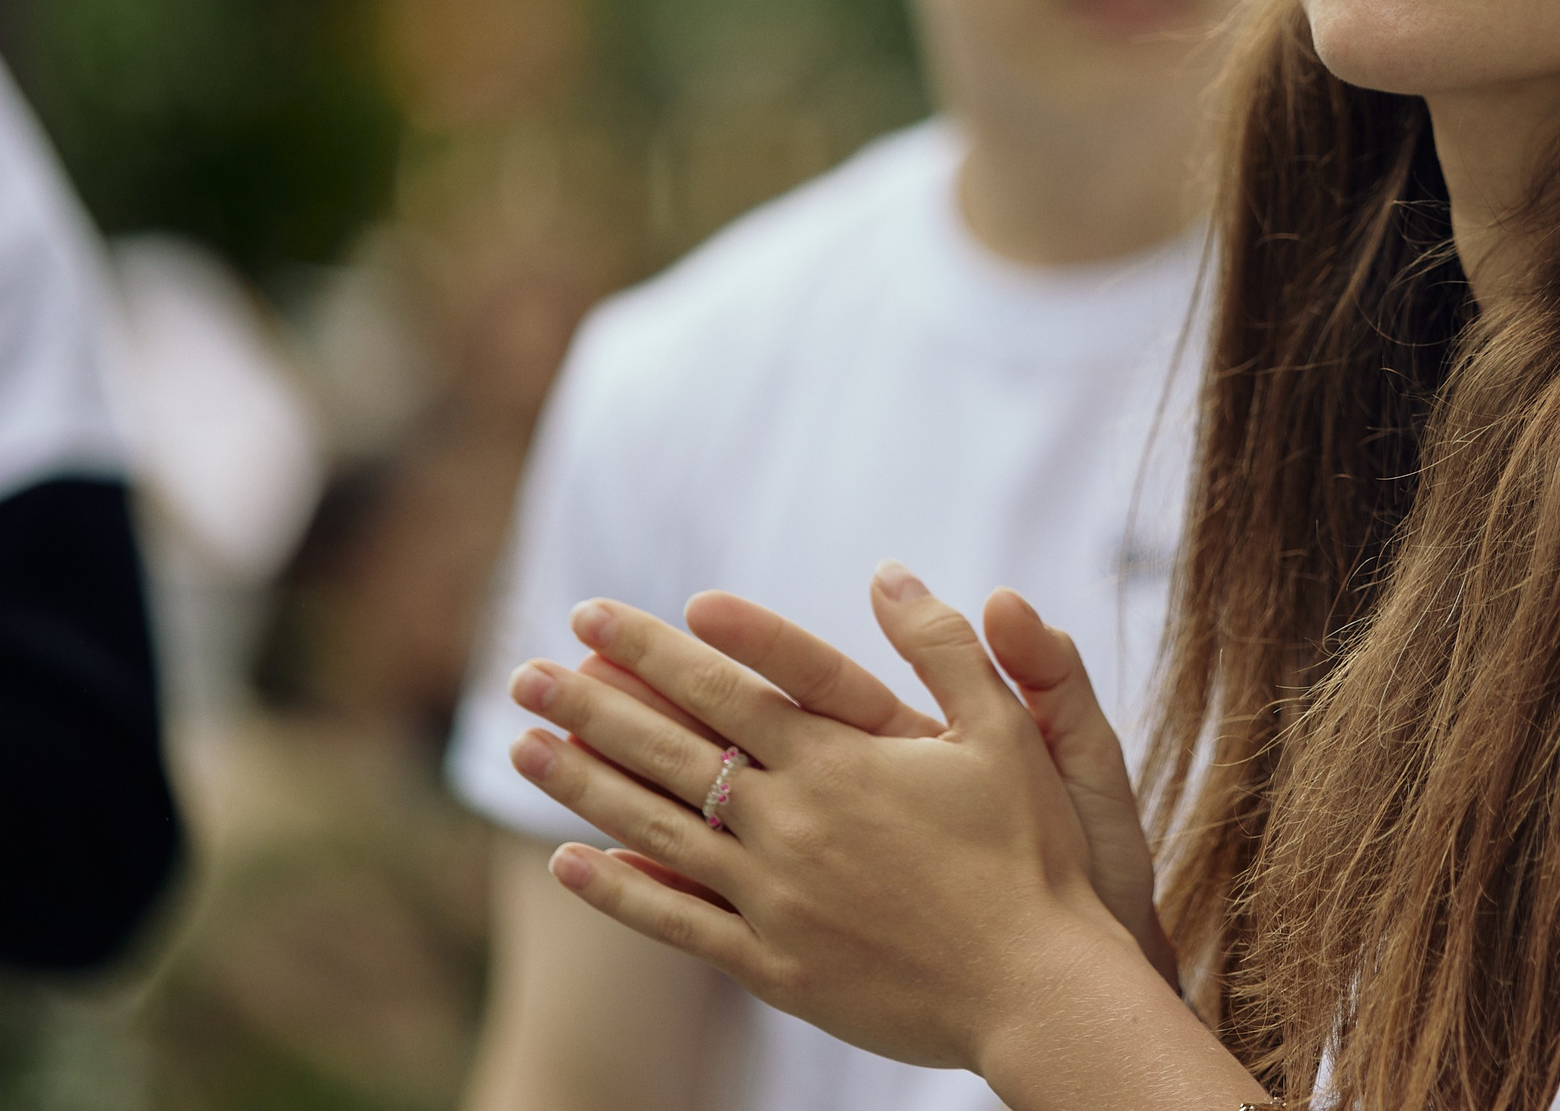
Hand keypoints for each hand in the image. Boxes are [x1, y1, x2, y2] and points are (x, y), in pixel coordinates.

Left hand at [504, 571, 1141, 1072]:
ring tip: (522, 746)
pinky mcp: (776, 964)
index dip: (654, 647)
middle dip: (591, 704)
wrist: (1037, 988)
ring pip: (657, 829)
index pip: (724, 685)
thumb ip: (946, 646)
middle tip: (525, 671)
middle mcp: (794, 821)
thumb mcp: (1006, 732)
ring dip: (583, 785)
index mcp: (842, 758)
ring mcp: (776, 897)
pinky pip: (678, 922)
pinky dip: (618, 892)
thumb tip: (889, 572)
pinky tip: (570, 863)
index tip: (593, 615)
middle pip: (670, 749)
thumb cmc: (1031, 855)